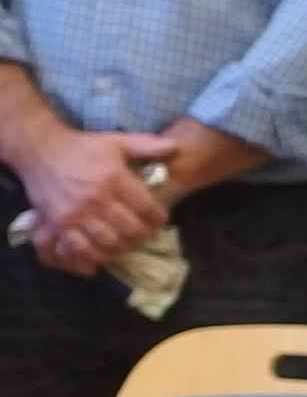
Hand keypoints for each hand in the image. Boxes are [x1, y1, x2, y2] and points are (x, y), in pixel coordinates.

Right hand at [16, 123, 173, 267]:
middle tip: (146, 234)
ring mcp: (75, 213)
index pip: (147, 208)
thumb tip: (175, 148)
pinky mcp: (58, 223)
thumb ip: (147, 145)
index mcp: (114, 179)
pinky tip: (103, 252)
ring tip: (127, 243)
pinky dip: (95, 255)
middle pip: (131, 230)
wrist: (41, 151)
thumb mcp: (116, 141)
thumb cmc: (83, 147)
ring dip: (122, 247)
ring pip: (108, 243)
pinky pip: (80, 249)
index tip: (160, 219)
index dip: (159, 218)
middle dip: (144, 235)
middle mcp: (96, 198)